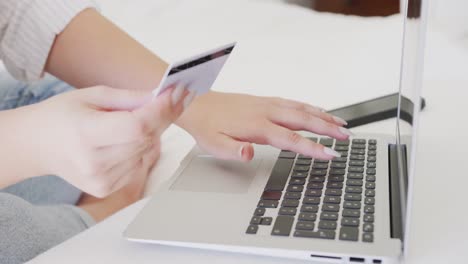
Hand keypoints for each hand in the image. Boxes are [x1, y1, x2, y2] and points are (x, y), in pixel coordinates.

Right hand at [28, 85, 189, 196]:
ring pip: (145, 151)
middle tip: (176, 97)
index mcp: (85, 134)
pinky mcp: (106, 187)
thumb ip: (129, 98)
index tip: (177, 93)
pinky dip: (140, 147)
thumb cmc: (63, 115)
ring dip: (153, 132)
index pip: (136, 126)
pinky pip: (138, 163)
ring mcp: (100, 179)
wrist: (37, 145)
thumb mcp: (92, 95)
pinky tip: (127, 137)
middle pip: (145, 139)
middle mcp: (94, 162)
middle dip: (164, 116)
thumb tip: (163, 96)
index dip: (161, 110)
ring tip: (142, 117)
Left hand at [177, 92, 351, 160]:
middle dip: (328, 129)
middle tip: (347, 138)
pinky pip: (293, 102)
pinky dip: (310, 107)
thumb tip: (250, 154)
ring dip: (323, 116)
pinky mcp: (265, 100)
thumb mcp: (214, 145)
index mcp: (257, 126)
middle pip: (303, 120)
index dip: (313, 148)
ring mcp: (267, 104)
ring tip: (342, 124)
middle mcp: (266, 112)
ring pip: (301, 109)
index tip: (330, 154)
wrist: (197, 103)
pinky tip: (318, 112)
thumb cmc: (207, 126)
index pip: (291, 139)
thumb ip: (233, 151)